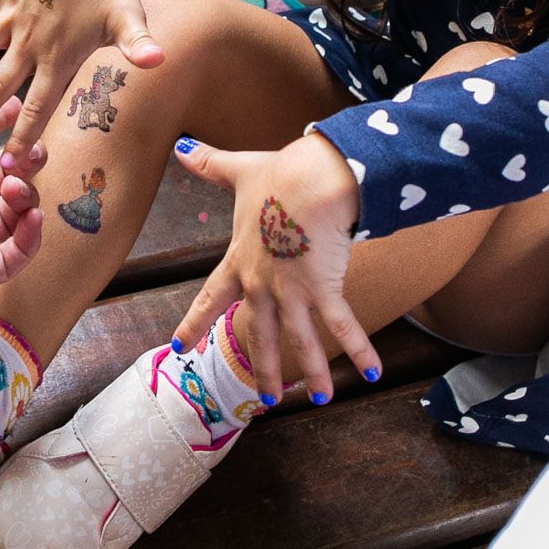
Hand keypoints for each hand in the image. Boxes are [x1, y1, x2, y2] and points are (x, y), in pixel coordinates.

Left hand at [0, 76, 45, 303]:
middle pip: (6, 176)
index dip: (4, 125)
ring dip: (26, 195)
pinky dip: (30, 237)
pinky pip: (15, 254)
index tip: (22, 108)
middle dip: (25, 160)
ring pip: (15, 213)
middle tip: (33, 149)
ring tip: (14, 184)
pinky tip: (31, 214)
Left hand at [167, 133, 379, 401]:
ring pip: (299, 341)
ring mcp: (292, 292)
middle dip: (261, 367)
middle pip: (259, 334)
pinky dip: (358, 350)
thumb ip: (211, 165)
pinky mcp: (324, 290)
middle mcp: (262, 284)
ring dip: (310, 373)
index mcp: (239, 261)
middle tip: (262, 399)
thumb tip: (182, 147)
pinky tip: (370, 374)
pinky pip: (341, 326)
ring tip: (315, 400)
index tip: (178, 347)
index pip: (210, 298)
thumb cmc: (278, 175)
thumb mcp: (239, 171)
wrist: (310, 180)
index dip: (194, 323)